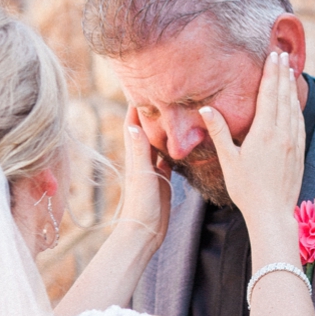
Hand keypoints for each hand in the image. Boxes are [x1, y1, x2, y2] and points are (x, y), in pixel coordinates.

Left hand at [119, 105, 171, 254]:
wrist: (144, 232)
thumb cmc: (141, 205)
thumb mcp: (142, 175)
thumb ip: (140, 151)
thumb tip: (133, 123)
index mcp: (136, 155)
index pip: (134, 123)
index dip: (136, 104)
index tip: (141, 83)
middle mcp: (142, 159)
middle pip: (146, 128)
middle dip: (151, 111)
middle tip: (162, 91)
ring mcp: (152, 169)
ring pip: (157, 142)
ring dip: (162, 127)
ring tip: (174, 110)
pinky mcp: (162, 180)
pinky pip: (167, 159)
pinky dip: (172, 148)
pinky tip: (181, 141)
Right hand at [200, 52, 304, 232]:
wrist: (272, 213)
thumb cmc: (247, 189)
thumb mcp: (229, 160)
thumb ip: (219, 132)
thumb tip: (206, 109)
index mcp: (265, 132)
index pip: (269, 94)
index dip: (271, 72)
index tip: (273, 54)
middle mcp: (283, 133)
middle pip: (284, 95)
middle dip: (282, 72)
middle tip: (283, 53)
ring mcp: (294, 142)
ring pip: (294, 107)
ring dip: (291, 86)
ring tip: (289, 69)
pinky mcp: (299, 151)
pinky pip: (299, 122)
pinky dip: (296, 106)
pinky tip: (293, 101)